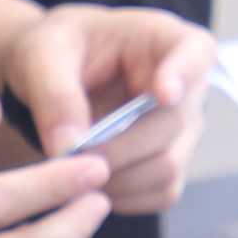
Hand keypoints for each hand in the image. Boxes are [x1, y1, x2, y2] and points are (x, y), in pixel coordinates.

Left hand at [4, 7, 217, 214]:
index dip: (185, 75)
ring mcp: (184, 127)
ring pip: (168, 166)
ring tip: (71, 171)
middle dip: (116, 148)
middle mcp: (187, 85)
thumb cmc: (56, 53)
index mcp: (163, 40)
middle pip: (173, 124)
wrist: (53, 77)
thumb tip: (68, 148)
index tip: (165, 95)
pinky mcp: (172, 162)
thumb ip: (54, 95)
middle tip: (67, 157)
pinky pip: (160, 193)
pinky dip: (122, 197)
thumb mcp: (42, 57)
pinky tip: (90, 183)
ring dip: (115, 178)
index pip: (195, 52)